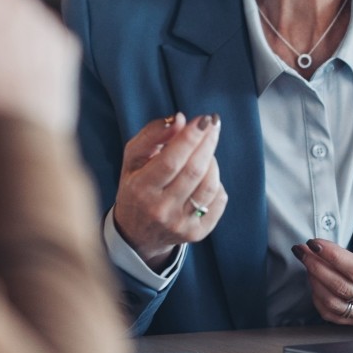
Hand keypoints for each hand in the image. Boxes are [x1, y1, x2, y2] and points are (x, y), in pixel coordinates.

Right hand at [111, 113, 226, 271]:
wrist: (137, 233)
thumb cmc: (136, 187)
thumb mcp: (133, 159)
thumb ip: (152, 135)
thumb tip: (180, 119)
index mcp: (141, 189)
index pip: (170, 161)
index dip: (190, 138)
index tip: (203, 119)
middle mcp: (160, 209)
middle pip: (194, 171)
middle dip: (207, 142)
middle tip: (213, 123)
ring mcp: (180, 224)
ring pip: (210, 185)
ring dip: (212, 161)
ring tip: (205, 150)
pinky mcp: (196, 233)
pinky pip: (219, 201)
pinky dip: (217, 182)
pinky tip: (207, 175)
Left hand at [292, 213, 352, 326]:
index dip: (333, 256)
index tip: (316, 242)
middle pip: (340, 287)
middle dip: (316, 265)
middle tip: (302, 248)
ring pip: (334, 303)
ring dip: (314, 281)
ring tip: (306, 260)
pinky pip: (336, 316)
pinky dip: (319, 300)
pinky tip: (314, 282)